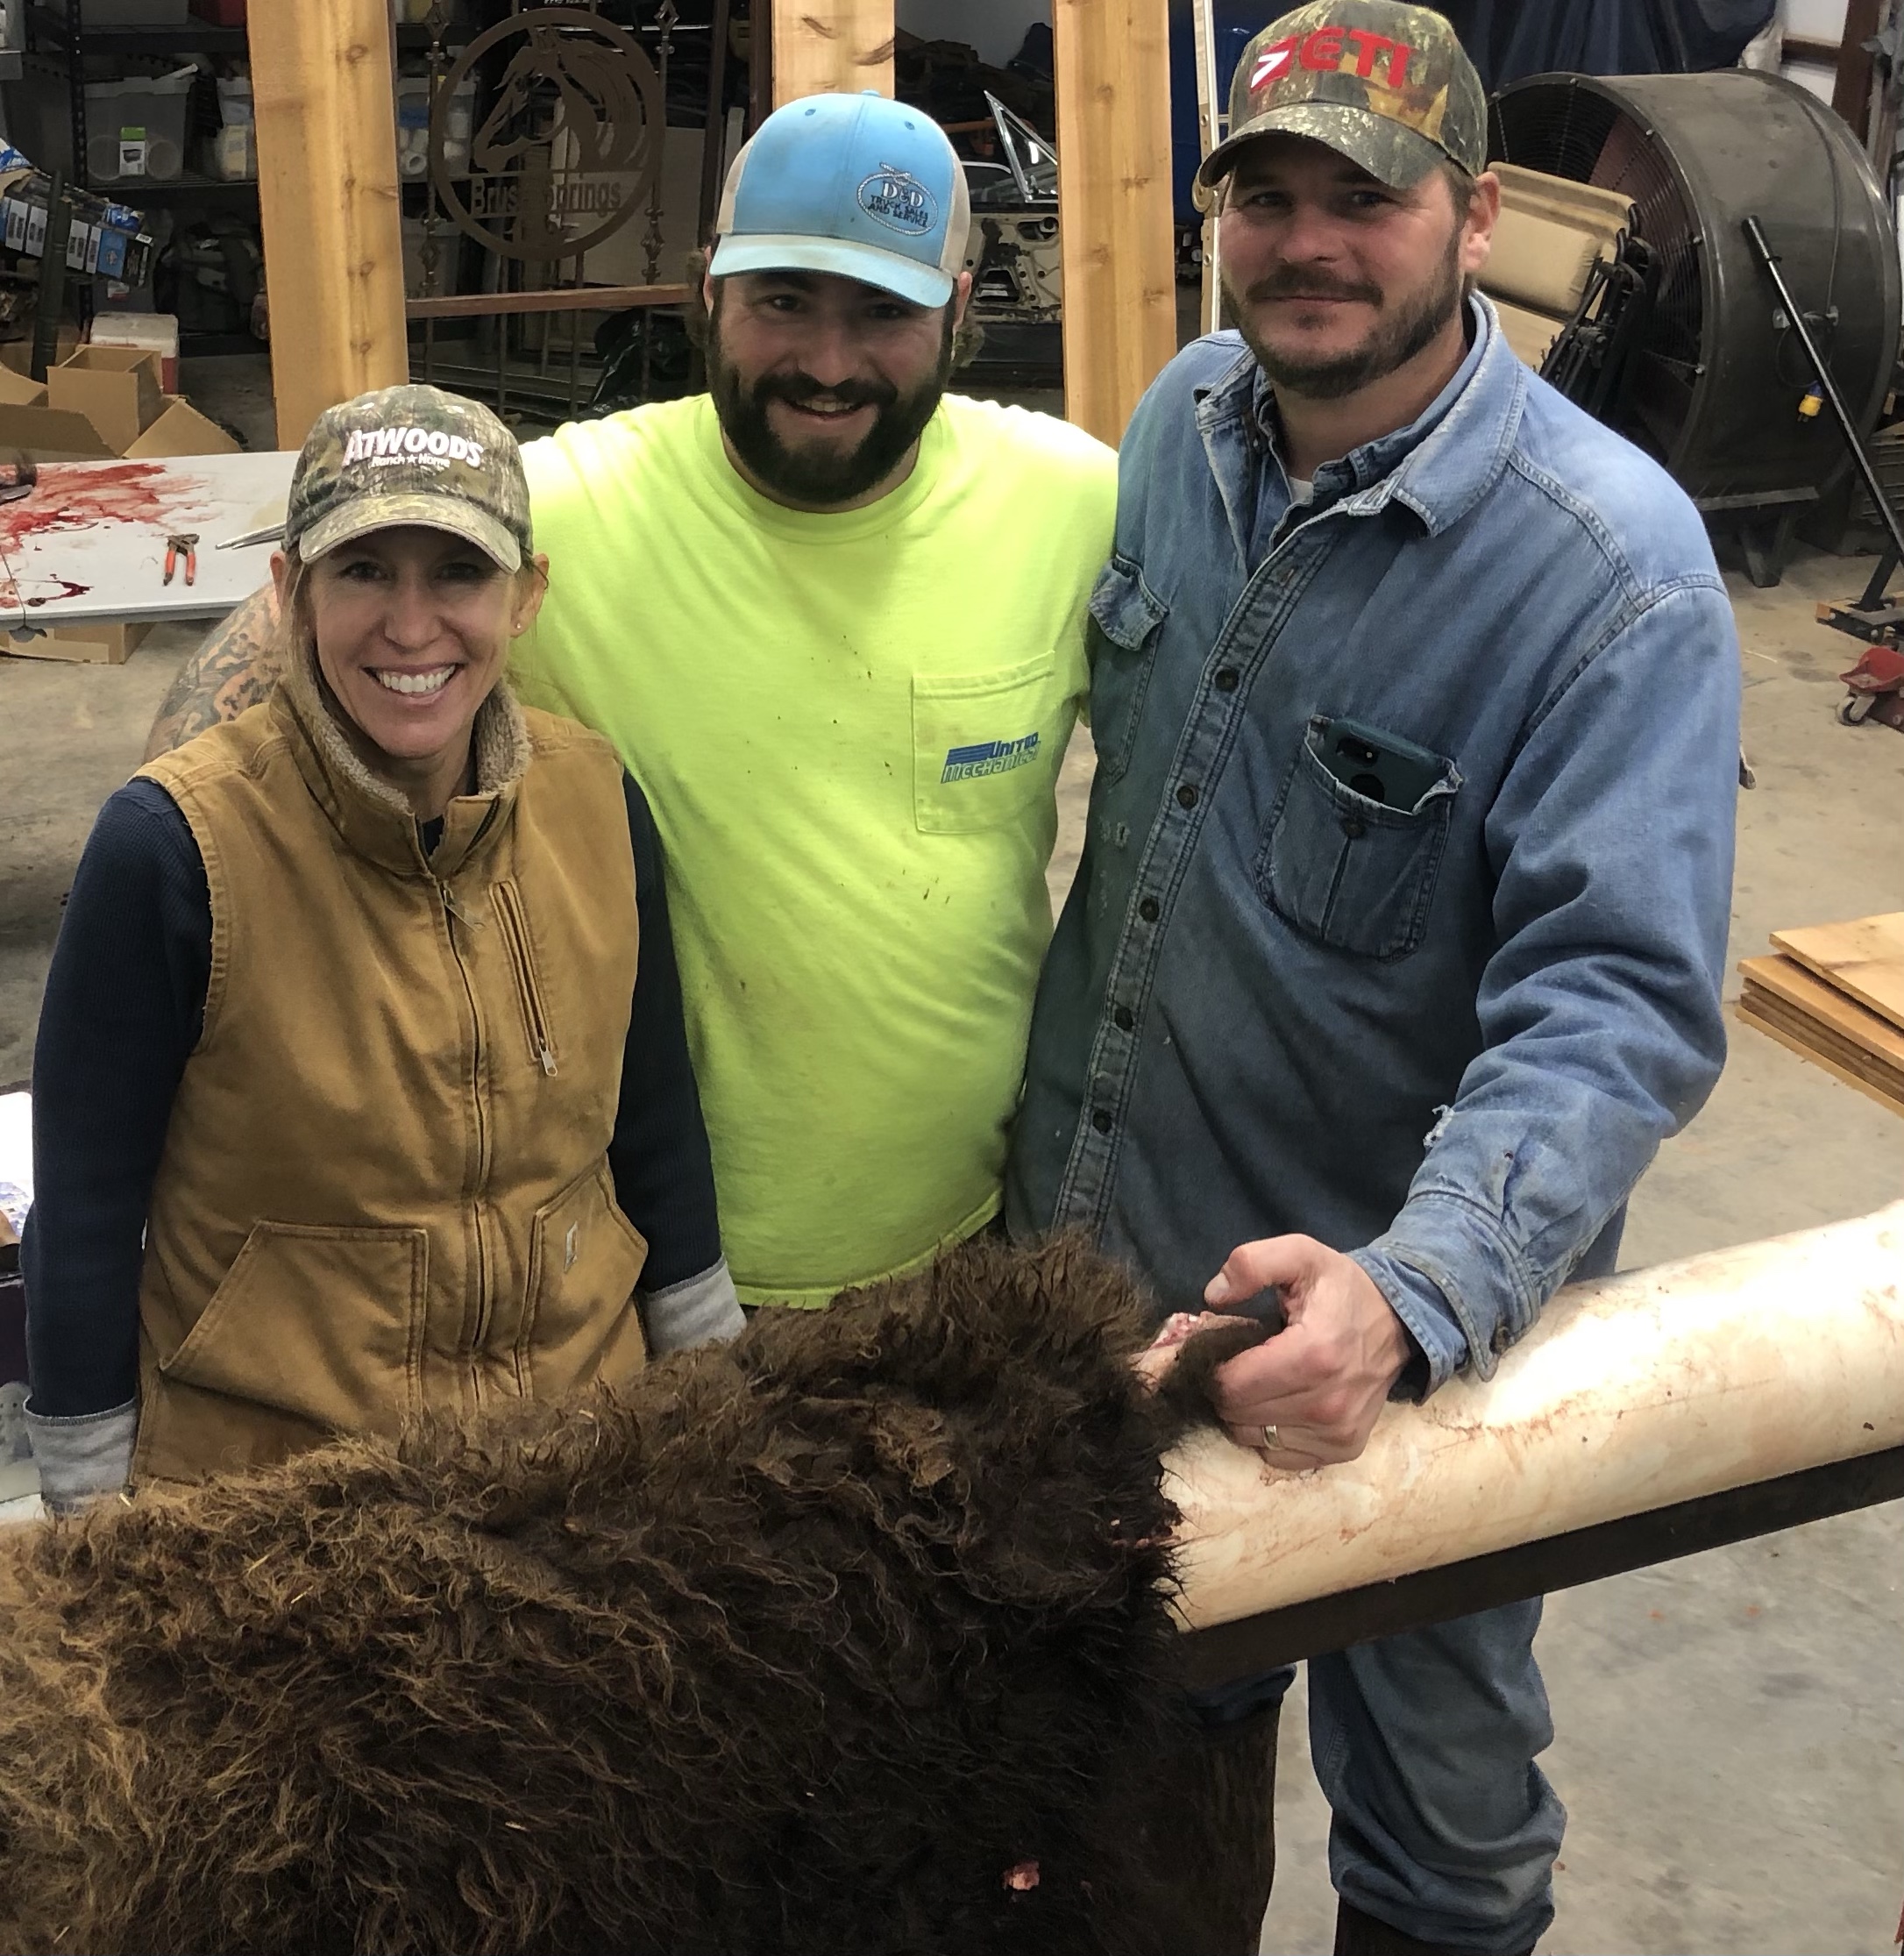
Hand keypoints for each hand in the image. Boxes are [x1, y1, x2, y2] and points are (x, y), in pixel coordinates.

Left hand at [1204, 1235, 1412, 1469]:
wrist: (1398, 1320)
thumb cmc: (1340, 1288)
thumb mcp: (1299, 1253)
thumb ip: (1251, 1264)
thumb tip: (1213, 1296)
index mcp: (1312, 1355)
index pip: (1231, 1387)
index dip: (1216, 1367)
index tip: (1226, 1350)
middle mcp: (1327, 1404)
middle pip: (1238, 1415)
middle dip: (1229, 1389)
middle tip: (1245, 1364)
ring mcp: (1337, 1433)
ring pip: (1254, 1438)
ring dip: (1248, 1413)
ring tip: (1265, 1381)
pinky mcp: (1343, 1449)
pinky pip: (1280, 1455)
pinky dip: (1271, 1432)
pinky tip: (1284, 1403)